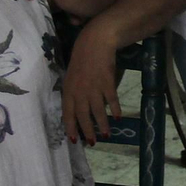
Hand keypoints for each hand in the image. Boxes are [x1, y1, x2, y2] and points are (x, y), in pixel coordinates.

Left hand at [62, 28, 119, 145]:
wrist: (95, 43)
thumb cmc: (82, 59)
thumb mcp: (72, 77)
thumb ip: (73, 93)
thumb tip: (76, 110)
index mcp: (69, 90)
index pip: (67, 113)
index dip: (71, 128)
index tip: (75, 140)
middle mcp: (80, 91)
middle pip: (83, 115)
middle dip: (87, 131)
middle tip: (93, 142)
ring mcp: (93, 87)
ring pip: (97, 111)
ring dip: (102, 124)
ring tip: (106, 135)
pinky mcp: (106, 82)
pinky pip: (111, 99)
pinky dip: (115, 109)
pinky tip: (118, 117)